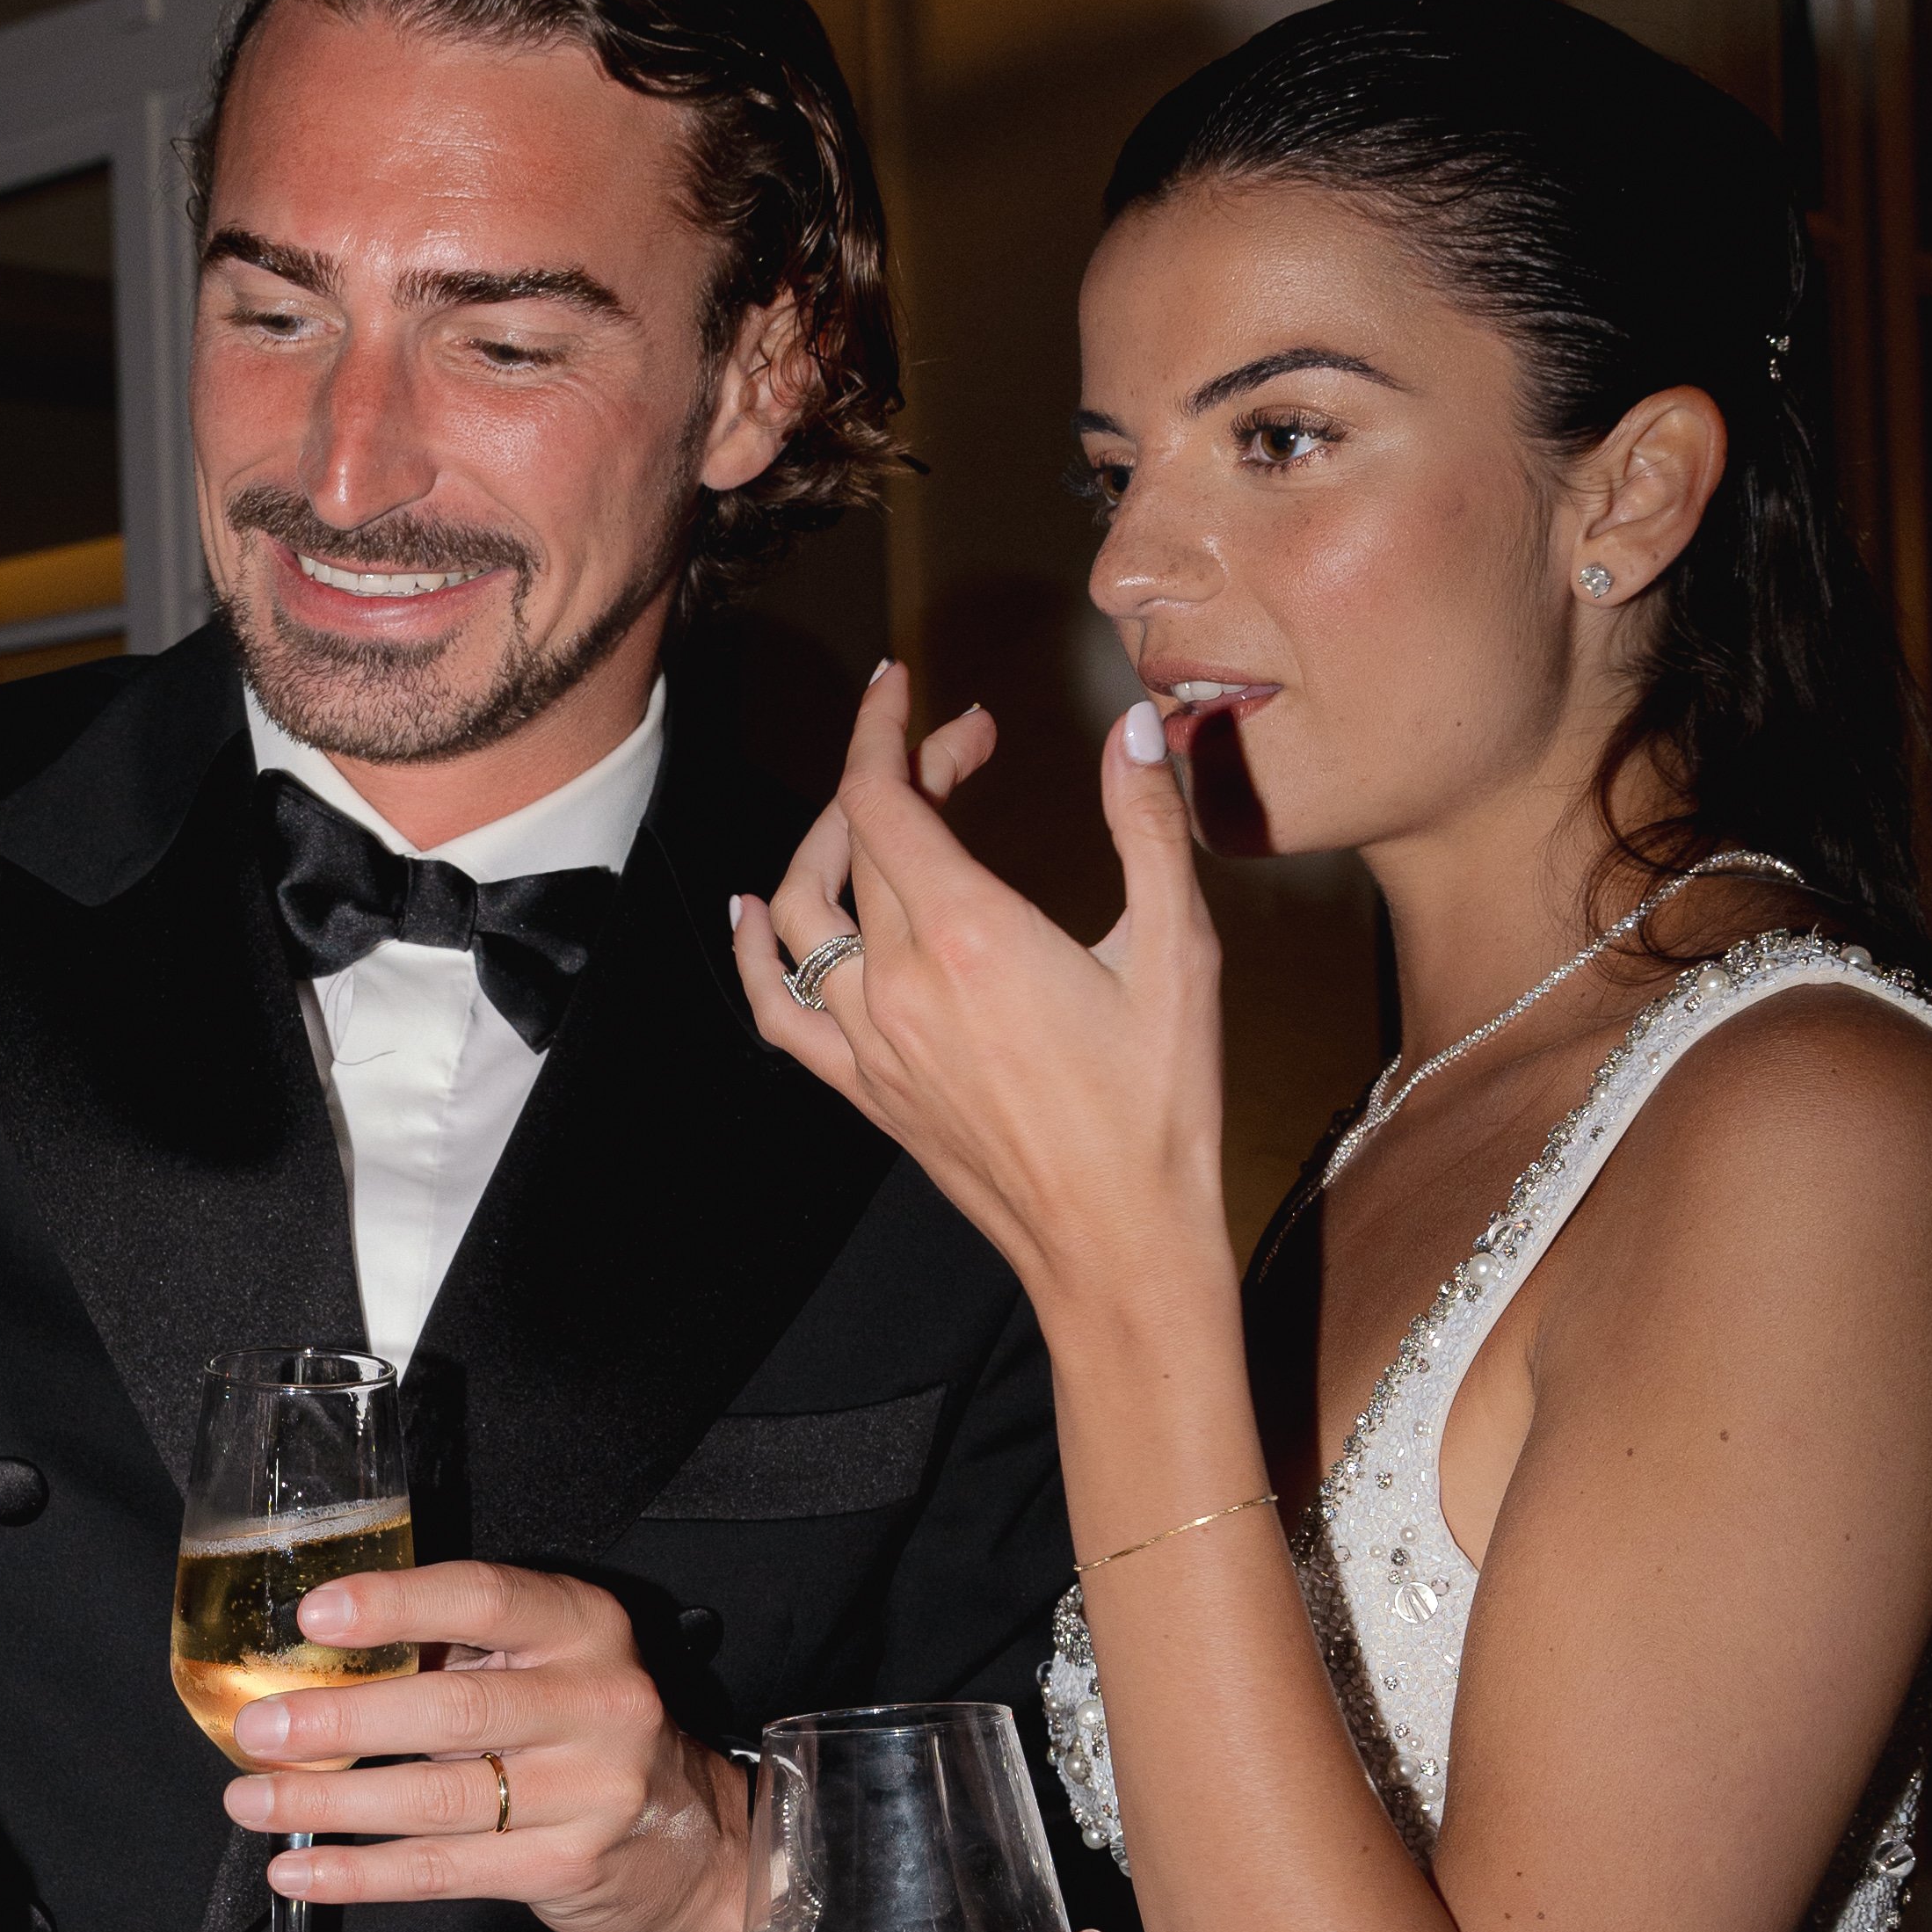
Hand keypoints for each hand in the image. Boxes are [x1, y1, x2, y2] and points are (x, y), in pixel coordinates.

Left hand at [223, 1560, 746, 1931]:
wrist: (691, 1839)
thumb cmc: (582, 1733)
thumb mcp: (545, 1664)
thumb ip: (458, 1650)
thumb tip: (314, 1658)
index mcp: (583, 1627)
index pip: (486, 1599)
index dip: (397, 1604)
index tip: (315, 1617)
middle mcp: (599, 1702)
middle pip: (454, 1708)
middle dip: (343, 1720)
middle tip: (260, 1729)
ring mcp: (590, 1790)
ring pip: (438, 1798)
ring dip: (332, 1802)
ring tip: (253, 1800)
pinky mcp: (567, 1865)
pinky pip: (445, 1870)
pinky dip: (361, 1874)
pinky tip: (300, 1872)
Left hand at [730, 668, 1233, 1325]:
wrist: (1118, 1245)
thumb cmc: (1158, 1109)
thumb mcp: (1178, 955)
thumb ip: (1150, 829)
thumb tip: (1135, 730)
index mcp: (969, 935)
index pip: (884, 797)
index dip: (889, 729)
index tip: (907, 687)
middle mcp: (899, 982)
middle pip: (853, 839)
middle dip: (898, 771)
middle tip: (964, 750)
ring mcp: (869, 1040)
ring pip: (802, 909)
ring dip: (828, 839)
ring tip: (877, 809)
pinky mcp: (862, 1088)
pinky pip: (778, 1007)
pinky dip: (756, 949)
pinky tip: (754, 912)